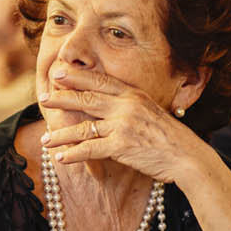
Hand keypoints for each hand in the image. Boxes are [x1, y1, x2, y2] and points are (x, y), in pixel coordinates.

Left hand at [38, 64, 204, 183]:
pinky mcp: (122, 146)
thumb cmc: (170, 138)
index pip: (100, 81)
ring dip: (61, 134)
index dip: (77, 76)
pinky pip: (90, 148)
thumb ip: (130, 107)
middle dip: (62, 98)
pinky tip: (60, 158)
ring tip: (46, 139)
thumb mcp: (151, 112)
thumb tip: (111, 107)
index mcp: (133, 94)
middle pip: (87, 97)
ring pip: (84, 126)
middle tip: (44, 98)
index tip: (59, 73)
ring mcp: (123, 125)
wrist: (187, 156)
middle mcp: (126, 105)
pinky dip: (73, 154)